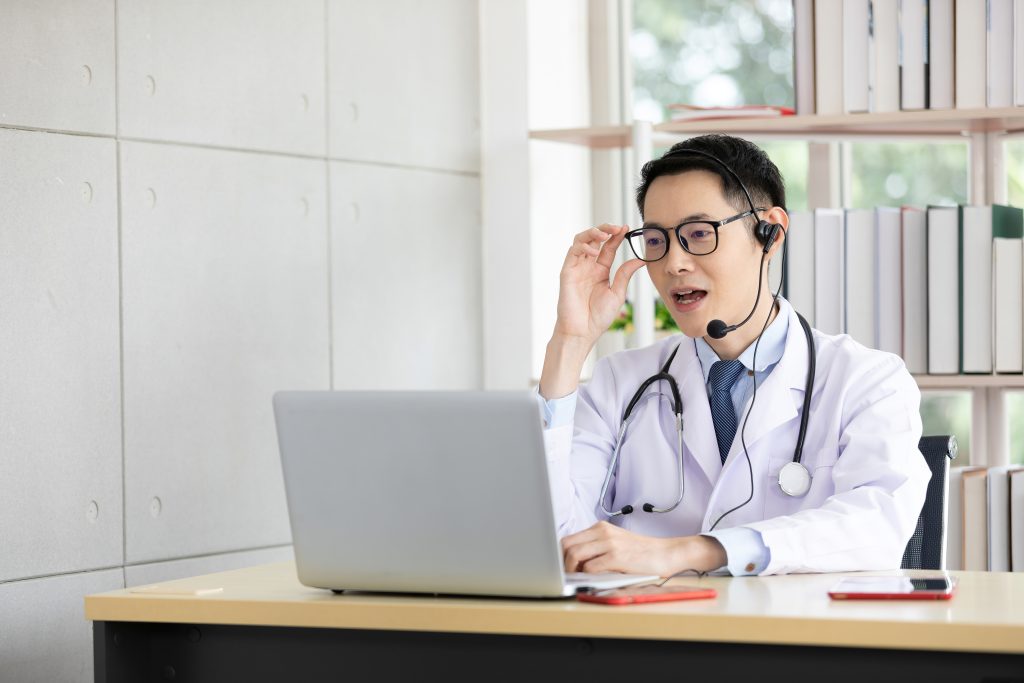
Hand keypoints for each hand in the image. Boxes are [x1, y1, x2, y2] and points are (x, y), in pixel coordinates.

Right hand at [553, 224, 645, 344]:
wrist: (583, 331)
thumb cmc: (598, 317)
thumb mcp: (617, 293)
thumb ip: (625, 274)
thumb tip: (641, 259)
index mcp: (600, 271)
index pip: (608, 247)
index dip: (616, 236)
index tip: (626, 228)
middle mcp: (588, 266)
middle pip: (595, 239)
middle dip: (606, 229)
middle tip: (618, 227)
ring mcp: (577, 268)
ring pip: (582, 240)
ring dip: (593, 233)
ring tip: (606, 234)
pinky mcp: (567, 272)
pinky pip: (573, 252)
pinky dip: (583, 245)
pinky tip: (594, 248)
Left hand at [561, 522, 726, 576]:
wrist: (666, 553)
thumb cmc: (641, 552)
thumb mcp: (616, 541)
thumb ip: (596, 546)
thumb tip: (573, 561)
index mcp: (600, 528)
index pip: (569, 538)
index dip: (560, 553)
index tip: (559, 565)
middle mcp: (602, 532)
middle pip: (567, 544)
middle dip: (561, 561)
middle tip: (565, 573)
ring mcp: (609, 543)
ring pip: (574, 554)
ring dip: (571, 569)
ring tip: (576, 577)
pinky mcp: (616, 557)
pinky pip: (590, 566)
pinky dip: (585, 575)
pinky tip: (590, 579)